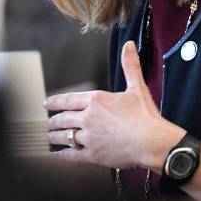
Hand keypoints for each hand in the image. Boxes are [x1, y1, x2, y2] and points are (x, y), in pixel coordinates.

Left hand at [44, 41, 184, 168]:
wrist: (152, 141)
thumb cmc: (145, 116)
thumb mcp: (137, 87)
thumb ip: (130, 66)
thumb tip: (128, 45)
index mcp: (97, 100)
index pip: (68, 100)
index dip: (55, 102)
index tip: (47, 104)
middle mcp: (88, 118)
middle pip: (62, 119)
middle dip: (54, 121)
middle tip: (50, 123)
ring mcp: (89, 137)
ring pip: (64, 137)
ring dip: (55, 137)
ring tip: (51, 138)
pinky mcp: (92, 154)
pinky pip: (71, 155)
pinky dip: (63, 154)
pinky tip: (59, 154)